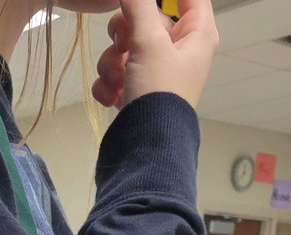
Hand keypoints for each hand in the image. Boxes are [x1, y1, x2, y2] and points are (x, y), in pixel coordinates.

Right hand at [92, 0, 217, 110]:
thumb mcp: (148, 41)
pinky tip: (113, 97)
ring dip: (112, 62)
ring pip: (126, 47)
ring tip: (117, 80)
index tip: (139, 1)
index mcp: (196, 34)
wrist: (145, 148)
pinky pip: (117, 74)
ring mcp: (156, 73)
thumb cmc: (159, 93)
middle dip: (125, 33)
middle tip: (122, 42)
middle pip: (147, 19)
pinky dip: (110, 84)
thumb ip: (138, 5)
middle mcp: (179, 51)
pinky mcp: (137, 92)